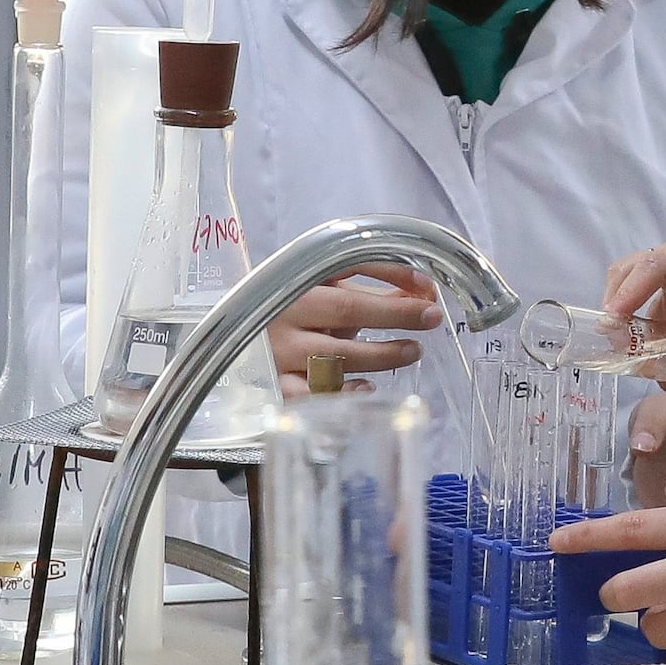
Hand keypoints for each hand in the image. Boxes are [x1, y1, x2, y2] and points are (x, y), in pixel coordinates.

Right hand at [272, 266, 436, 395]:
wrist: (235, 338)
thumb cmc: (294, 314)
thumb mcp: (327, 294)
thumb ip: (374, 293)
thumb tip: (424, 295)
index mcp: (299, 281)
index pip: (349, 268)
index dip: (392, 274)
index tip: (427, 287)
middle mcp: (286, 314)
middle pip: (346, 311)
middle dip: (395, 314)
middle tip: (430, 318)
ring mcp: (279, 353)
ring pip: (334, 356)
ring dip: (381, 355)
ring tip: (411, 351)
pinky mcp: (275, 387)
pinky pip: (310, 396)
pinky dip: (342, 393)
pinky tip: (366, 388)